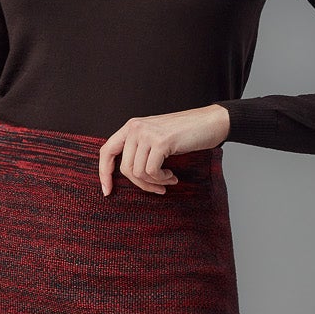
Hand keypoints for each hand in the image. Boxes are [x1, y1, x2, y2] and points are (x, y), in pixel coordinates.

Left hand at [99, 104, 230, 194]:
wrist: (210, 122)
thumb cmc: (185, 133)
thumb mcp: (156, 138)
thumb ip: (140, 150)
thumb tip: (127, 175)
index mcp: (131, 127)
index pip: (107, 151)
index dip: (104, 173)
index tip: (107, 191)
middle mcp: (135, 128)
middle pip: (125, 168)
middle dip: (141, 184)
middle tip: (157, 188)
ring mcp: (147, 134)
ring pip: (138, 172)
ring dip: (154, 182)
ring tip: (167, 180)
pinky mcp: (161, 142)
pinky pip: (152, 172)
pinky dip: (162, 179)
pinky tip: (172, 176)